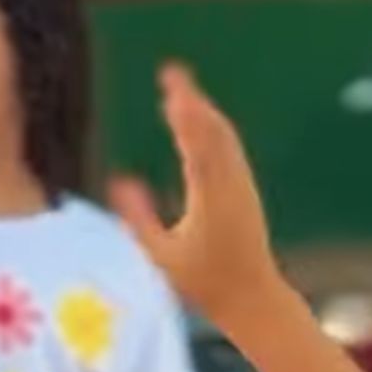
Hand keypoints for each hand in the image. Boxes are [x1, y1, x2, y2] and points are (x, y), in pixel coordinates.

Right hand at [109, 63, 282, 327]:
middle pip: (213, 130)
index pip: (196, 143)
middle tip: (172, 74)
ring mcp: (243, 185)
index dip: (184, 111)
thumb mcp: (160, 256)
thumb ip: (138, 218)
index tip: (170, 87)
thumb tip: (119, 180)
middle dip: (192, 100)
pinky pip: (229, 149)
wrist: (252, 297)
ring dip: (203, 111)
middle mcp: (231, 184)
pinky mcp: (246, 191)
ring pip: (224, 137)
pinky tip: (200, 123)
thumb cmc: (202, 285)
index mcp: (210, 198)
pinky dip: (212, 129)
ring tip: (180, 92)